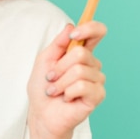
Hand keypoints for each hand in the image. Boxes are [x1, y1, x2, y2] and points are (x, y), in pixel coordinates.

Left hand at [27, 21, 106, 138]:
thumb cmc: (43, 86)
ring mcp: (97, 80)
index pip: (96, 33)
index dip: (90, 28)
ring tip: (55, 90)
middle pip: (81, 53)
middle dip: (60, 66)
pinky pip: (82, 86)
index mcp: (80, 52)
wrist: (42, 112)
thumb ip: (58, 43)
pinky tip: (66, 98)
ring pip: (79, 71)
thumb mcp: (45, 59)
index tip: (74, 33)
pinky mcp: (97, 95)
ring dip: (61, 81)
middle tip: (52, 77)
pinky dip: (67, 92)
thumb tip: (71, 26)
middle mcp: (92, 64)